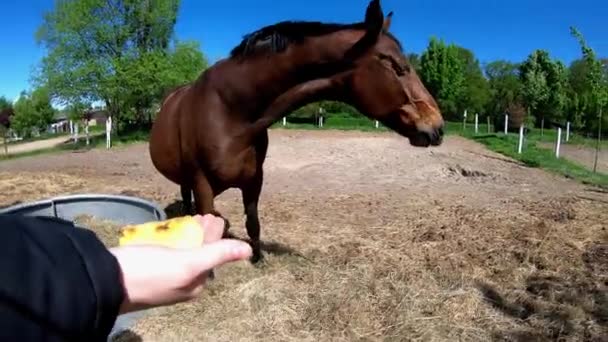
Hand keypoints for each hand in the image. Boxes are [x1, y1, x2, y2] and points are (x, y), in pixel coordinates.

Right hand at [109, 214, 251, 313]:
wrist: (103, 280)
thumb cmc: (149, 272)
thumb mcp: (188, 263)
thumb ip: (218, 254)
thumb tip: (249, 250)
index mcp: (193, 284)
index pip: (212, 255)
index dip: (216, 235)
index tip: (217, 216)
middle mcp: (180, 282)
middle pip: (198, 252)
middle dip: (204, 233)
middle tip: (206, 213)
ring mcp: (162, 275)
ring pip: (182, 250)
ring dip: (190, 233)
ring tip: (192, 217)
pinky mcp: (146, 266)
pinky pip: (165, 250)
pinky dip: (172, 237)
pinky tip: (170, 227)